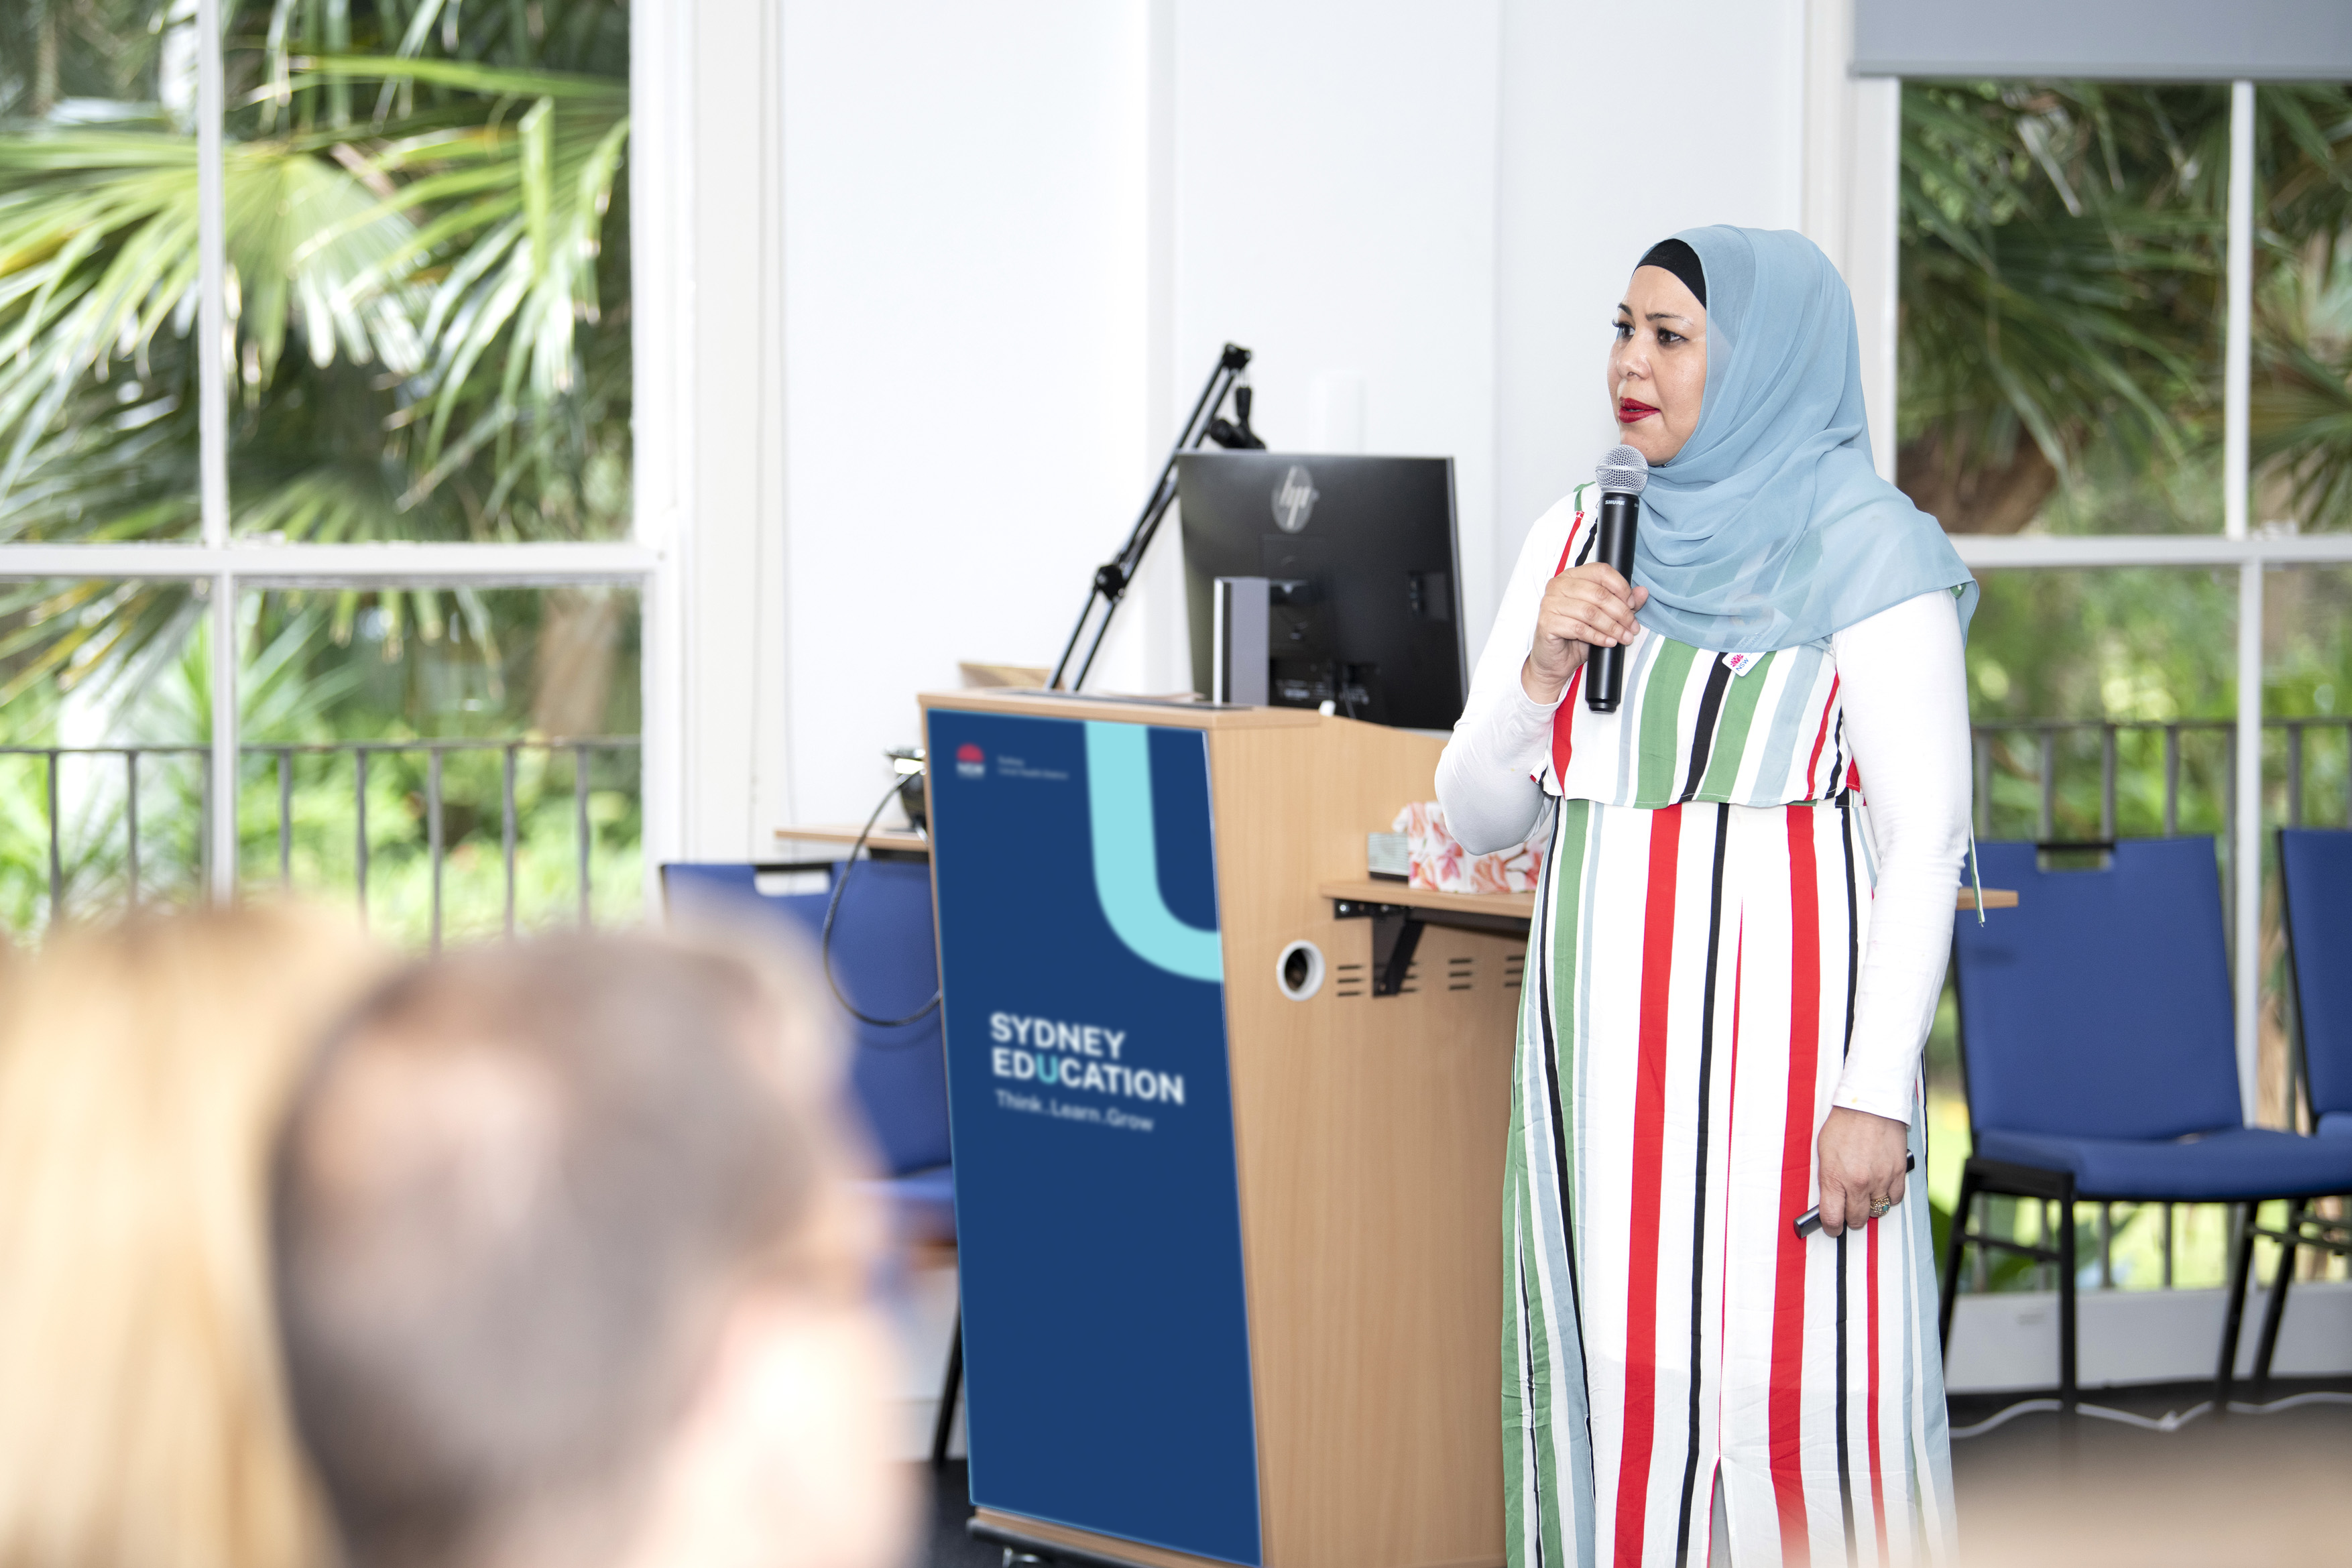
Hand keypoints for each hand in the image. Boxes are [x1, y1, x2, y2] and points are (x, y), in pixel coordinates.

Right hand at [1521, 564, 1649, 704]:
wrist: (1556, 660)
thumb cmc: (1577, 636)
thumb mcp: (1605, 617)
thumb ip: (1623, 603)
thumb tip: (1642, 592)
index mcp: (1572, 576)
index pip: (1601, 571)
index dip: (1621, 587)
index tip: (1632, 604)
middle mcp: (1558, 585)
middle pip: (1598, 593)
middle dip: (1621, 612)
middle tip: (1632, 627)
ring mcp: (1550, 603)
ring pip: (1590, 612)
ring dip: (1612, 627)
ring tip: (1624, 637)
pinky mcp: (1547, 623)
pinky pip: (1579, 629)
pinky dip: (1598, 637)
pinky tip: (1608, 642)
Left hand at [1813, 1106, 1908, 1237]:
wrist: (1870, 1105)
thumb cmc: (1844, 1125)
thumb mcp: (1824, 1152)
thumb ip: (1828, 1179)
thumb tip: (1829, 1199)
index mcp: (1835, 1178)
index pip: (1832, 1218)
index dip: (1831, 1227)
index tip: (1832, 1228)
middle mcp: (1858, 1183)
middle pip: (1857, 1220)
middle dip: (1851, 1219)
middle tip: (1848, 1212)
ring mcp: (1880, 1179)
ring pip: (1878, 1211)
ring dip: (1871, 1207)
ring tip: (1865, 1196)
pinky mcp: (1898, 1173)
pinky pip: (1896, 1199)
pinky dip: (1889, 1197)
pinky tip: (1881, 1188)